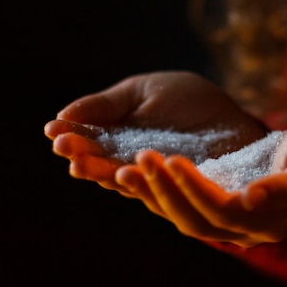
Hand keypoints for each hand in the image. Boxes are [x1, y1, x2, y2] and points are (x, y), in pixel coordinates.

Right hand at [44, 71, 266, 194]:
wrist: (233, 118)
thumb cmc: (188, 101)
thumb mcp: (144, 93)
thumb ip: (108, 105)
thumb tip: (62, 116)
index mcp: (119, 140)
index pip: (89, 143)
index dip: (71, 138)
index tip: (53, 130)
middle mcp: (132, 165)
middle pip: (101, 166)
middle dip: (81, 158)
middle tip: (65, 149)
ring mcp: (156, 182)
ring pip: (125, 183)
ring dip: (104, 174)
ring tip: (86, 165)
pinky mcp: (181, 194)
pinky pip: (159, 192)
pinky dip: (142, 184)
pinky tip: (125, 172)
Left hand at [114, 118, 286, 247]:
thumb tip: (251, 199)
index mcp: (269, 222)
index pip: (223, 210)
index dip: (196, 188)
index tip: (170, 159)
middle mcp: (246, 231)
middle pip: (195, 220)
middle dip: (165, 190)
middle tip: (140, 157)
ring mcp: (231, 225)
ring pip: (183, 218)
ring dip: (154, 195)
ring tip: (126, 168)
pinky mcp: (219, 211)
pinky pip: (183, 209)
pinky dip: (158, 195)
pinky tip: (136, 175)